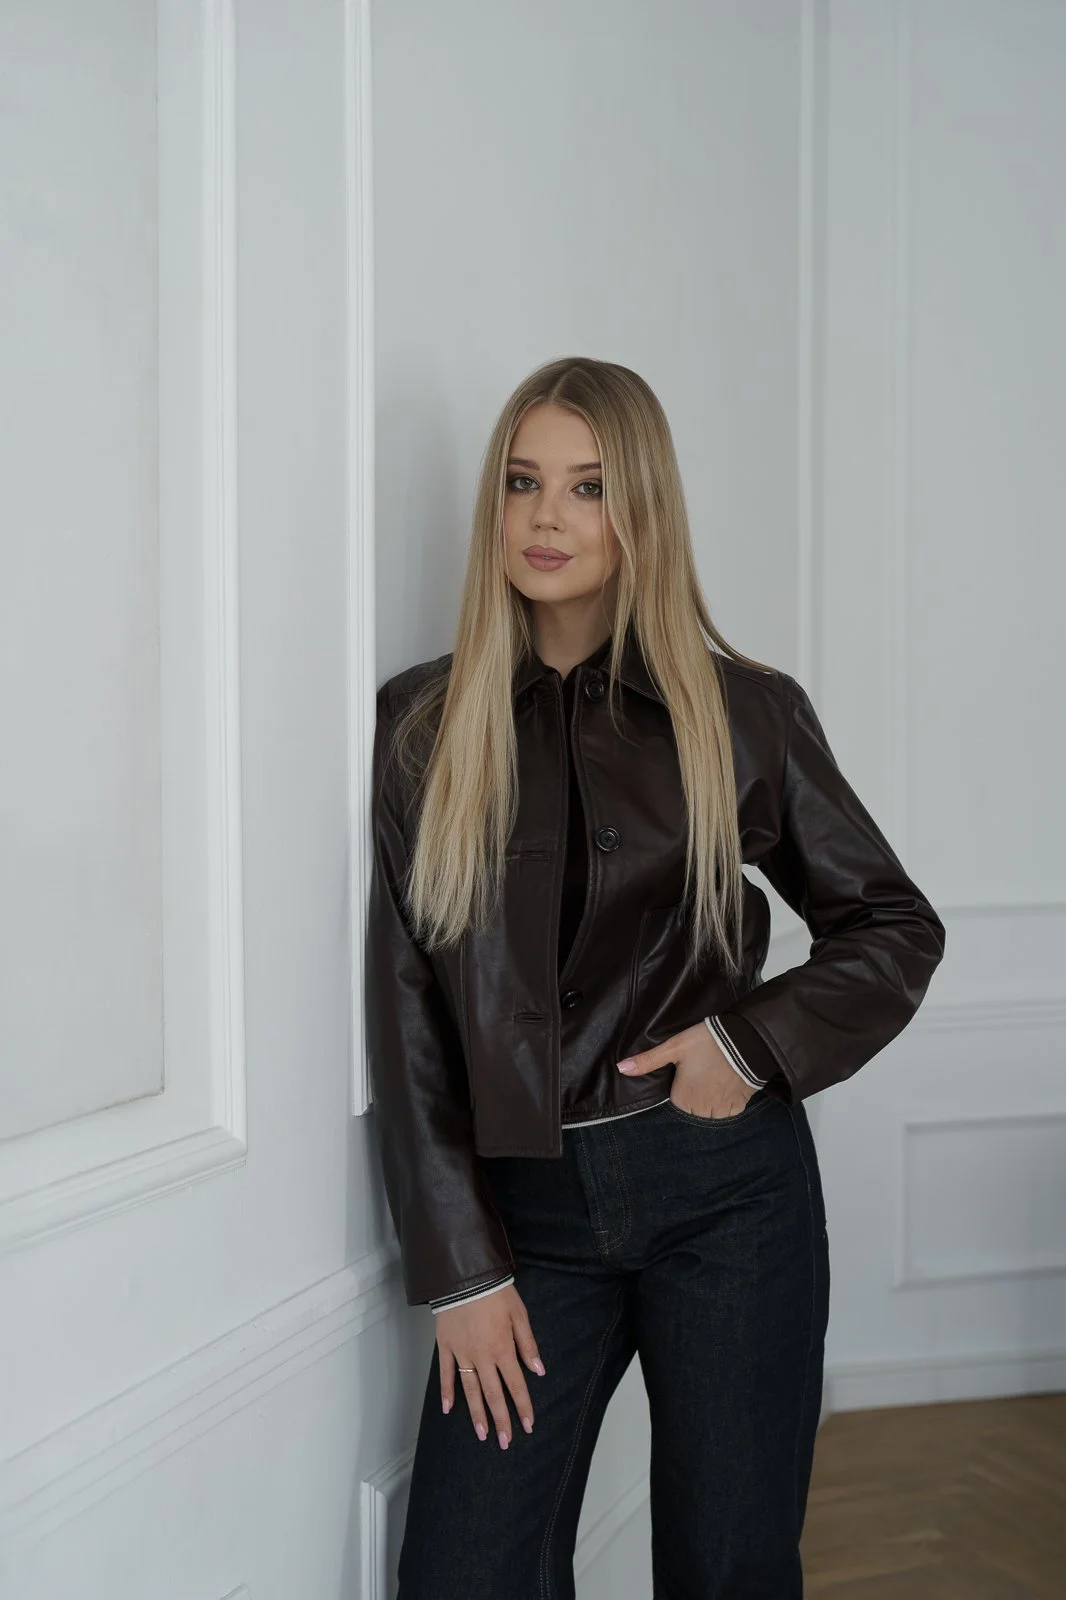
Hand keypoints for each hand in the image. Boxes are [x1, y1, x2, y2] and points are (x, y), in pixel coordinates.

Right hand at [436, 1284, 545, 1448]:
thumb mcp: (519, 1314)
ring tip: (482, 1434)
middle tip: (504, 1442)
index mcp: (503, 1349)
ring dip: (477, 1414)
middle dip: (501, 1420)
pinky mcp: (446, 1347)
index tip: (528, 1426)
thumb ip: (527, 1344)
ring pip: (470, 1390)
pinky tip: (448, 1409)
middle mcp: (483, 1357)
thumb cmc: (495, 1292)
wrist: (464, 1276)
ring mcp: (462, 1354)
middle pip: (493, 1394)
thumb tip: (539, 1371)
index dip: (523, 1406)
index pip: (515, 1385)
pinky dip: (446, 1392)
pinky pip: (445, 1374)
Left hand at [617, 1022, 758, 1117]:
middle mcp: (700, 1110)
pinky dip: (728, 1100)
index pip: (677, 1098)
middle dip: (697, 1093)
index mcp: (682, 1099)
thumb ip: (648, 1061)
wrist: (745, 1042)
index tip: (690, 1069)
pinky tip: (728, 1083)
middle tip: (704, 1070)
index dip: (683, 1082)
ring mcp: (721, 1110)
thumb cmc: (706, 1043)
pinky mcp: (739, 1107)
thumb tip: (620, 1068)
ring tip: (716, 1075)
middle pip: (694, 1107)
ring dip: (712, 1099)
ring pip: (711, 1111)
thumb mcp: (674, 1047)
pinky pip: (728, 1110)